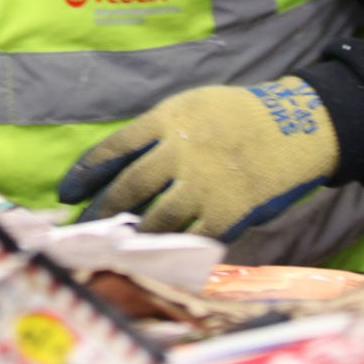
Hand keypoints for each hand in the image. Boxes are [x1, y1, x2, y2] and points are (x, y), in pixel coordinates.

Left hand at [56, 77, 339, 237]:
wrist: (297, 126)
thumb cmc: (237, 115)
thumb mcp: (191, 106)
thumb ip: (157, 133)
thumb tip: (117, 166)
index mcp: (168, 119)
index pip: (114, 148)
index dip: (86, 173)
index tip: (66, 193)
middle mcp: (181, 151)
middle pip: (129, 187)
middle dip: (101, 211)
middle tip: (80, 230)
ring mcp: (205, 183)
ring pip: (156, 218)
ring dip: (131, 235)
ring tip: (114, 247)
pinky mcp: (229, 211)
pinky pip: (194, 236)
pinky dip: (175, 248)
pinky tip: (159, 257)